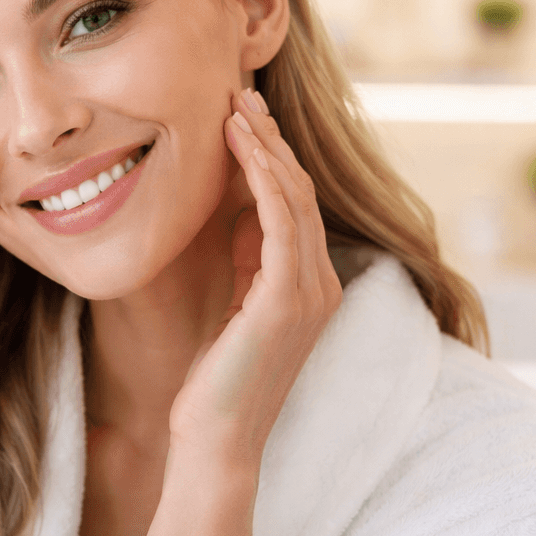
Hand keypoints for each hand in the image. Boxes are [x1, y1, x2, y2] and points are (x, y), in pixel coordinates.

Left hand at [167, 86, 341, 471]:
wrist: (215, 441)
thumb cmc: (215, 381)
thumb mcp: (233, 304)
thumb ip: (246, 261)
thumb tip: (238, 210)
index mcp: (310, 286)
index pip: (296, 205)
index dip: (271, 157)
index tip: (243, 116)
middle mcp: (320, 285)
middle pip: (301, 191)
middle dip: (270, 140)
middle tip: (240, 94)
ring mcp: (309, 293)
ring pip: (295, 198)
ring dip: (265, 147)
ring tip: (236, 107)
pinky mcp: (286, 301)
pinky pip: (281, 222)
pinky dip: (263, 178)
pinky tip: (240, 147)